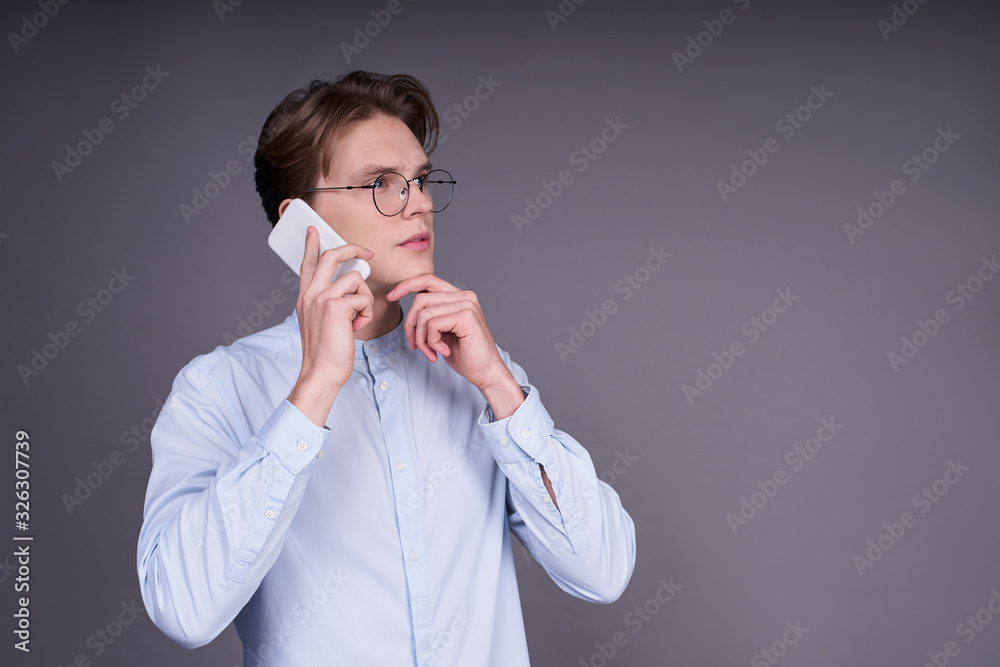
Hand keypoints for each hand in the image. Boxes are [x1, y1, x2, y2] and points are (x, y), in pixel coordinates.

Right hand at [288, 226, 374, 425]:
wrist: (321, 372)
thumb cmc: (326, 352)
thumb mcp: (321, 322)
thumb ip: (329, 303)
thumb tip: (350, 291)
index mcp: (305, 297)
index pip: (307, 264)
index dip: (311, 245)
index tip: (313, 230)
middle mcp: (310, 294)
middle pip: (332, 257)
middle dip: (353, 249)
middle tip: (368, 252)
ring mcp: (321, 298)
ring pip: (356, 279)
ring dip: (364, 299)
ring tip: (356, 320)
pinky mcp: (336, 306)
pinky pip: (363, 298)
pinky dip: (366, 314)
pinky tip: (355, 327)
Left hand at [386, 274, 508, 390]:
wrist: (486, 372)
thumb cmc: (465, 354)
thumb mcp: (443, 331)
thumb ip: (431, 316)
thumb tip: (410, 310)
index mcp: (459, 296)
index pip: (427, 279)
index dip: (406, 285)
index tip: (390, 296)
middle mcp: (464, 296)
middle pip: (421, 299)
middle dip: (410, 325)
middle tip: (414, 346)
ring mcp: (466, 304)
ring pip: (424, 314)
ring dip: (421, 338)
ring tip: (430, 352)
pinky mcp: (466, 316)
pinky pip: (432, 324)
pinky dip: (431, 342)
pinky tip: (443, 351)